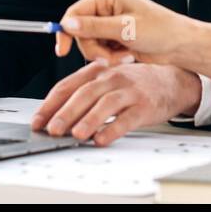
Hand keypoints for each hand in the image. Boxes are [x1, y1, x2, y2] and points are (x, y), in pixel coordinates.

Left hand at [30, 60, 202, 146]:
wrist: (172, 81)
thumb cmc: (135, 83)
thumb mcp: (108, 79)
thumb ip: (84, 93)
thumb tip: (56, 115)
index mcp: (98, 71)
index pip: (68, 85)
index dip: (50, 104)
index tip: (38, 120)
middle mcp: (112, 78)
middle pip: (84, 93)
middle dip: (66, 112)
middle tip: (52, 129)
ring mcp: (129, 91)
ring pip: (105, 104)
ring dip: (88, 120)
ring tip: (76, 135)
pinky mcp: (144, 106)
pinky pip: (127, 119)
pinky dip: (112, 129)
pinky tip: (101, 140)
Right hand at [54, 0, 195, 64]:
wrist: (180, 46)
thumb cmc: (161, 31)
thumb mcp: (125, 29)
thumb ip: (94, 27)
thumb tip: (68, 23)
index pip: (75, 12)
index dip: (66, 30)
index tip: (62, 49)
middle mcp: (107, 9)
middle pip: (81, 32)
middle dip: (94, 49)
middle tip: (110, 58)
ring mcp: (110, 24)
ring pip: (90, 44)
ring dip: (104, 56)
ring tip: (123, 56)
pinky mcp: (115, 38)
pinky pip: (101, 52)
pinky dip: (111, 58)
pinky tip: (126, 56)